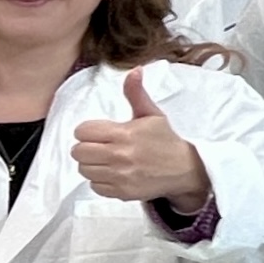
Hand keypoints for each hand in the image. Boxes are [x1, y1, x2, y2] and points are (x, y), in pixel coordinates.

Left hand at [70, 69, 209, 213]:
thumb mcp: (151, 114)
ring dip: (91, 164)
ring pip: (84, 170)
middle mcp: (120, 155)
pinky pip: (94, 186)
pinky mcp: (122, 192)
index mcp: (124, 133)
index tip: (97, 132)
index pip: (83, 131)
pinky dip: (100, 181)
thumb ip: (136, 93)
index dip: (87, 131)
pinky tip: (112, 173)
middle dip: (85, 147)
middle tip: (98, 146)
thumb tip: (134, 70)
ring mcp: (120, 176)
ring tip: (105, 160)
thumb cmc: (165, 140)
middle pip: (78, 152)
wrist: (184, 169)